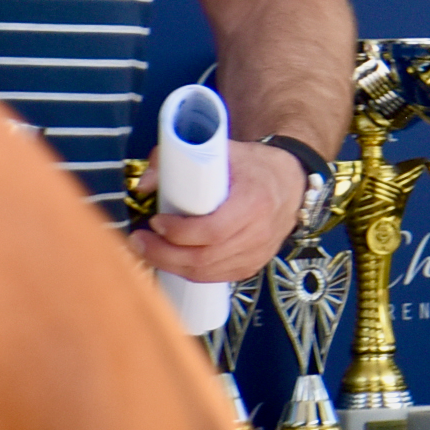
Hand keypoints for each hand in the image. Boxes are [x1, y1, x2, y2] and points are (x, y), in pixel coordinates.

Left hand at [131, 139, 304, 283]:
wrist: (289, 181)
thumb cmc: (252, 166)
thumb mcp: (222, 151)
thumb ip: (178, 159)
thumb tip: (144, 184)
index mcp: (255, 201)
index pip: (213, 231)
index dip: (179, 232)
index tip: (156, 221)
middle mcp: (260, 232)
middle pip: (204, 258)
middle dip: (164, 254)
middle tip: (140, 241)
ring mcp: (258, 253)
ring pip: (206, 273)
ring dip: (171, 265)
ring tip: (149, 249)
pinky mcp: (253, 265)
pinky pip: (215, 278)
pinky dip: (189, 272)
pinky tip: (173, 259)